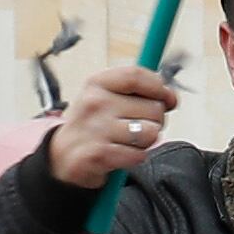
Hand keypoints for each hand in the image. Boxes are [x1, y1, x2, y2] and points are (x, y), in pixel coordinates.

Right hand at [43, 63, 179, 187]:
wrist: (62, 157)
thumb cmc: (94, 124)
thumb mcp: (108, 97)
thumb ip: (140, 92)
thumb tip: (171, 97)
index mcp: (97, 83)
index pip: (137, 76)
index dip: (160, 87)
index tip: (168, 98)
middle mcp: (95, 103)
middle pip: (153, 107)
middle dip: (156, 120)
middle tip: (137, 127)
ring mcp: (96, 129)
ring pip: (151, 132)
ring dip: (146, 141)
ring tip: (128, 141)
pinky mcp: (99, 154)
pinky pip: (140, 154)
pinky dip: (136, 157)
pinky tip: (122, 154)